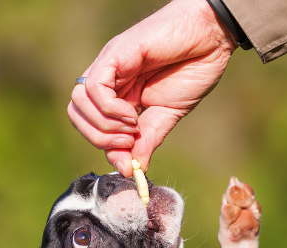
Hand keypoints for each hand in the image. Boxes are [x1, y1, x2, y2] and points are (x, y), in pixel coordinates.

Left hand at [67, 0, 238, 175]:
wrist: (210, 38)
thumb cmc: (193, 69)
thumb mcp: (169, 115)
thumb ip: (149, 139)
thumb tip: (134, 169)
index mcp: (119, 94)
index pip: (91, 124)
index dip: (106, 148)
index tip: (130, 163)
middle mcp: (108, 79)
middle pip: (76, 114)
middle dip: (100, 138)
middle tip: (130, 142)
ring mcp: (109, 65)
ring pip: (78, 101)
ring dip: (104, 125)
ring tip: (133, 126)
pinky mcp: (116, 54)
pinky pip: (93, 87)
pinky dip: (109, 108)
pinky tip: (131, 113)